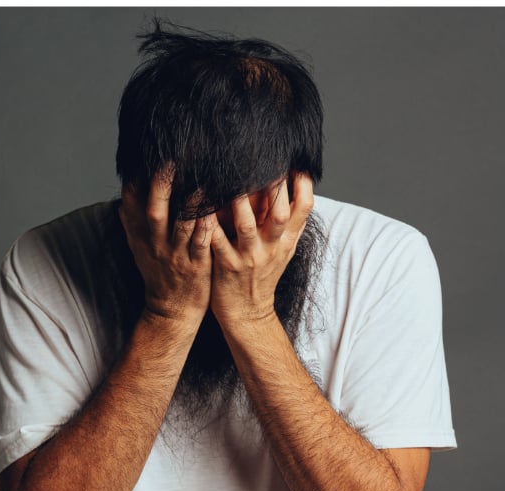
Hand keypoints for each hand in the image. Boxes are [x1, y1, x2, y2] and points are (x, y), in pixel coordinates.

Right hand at [118, 167, 213, 326]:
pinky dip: (208, 224)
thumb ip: (131, 222)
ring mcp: (177, 254)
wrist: (171, 310)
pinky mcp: (198, 264)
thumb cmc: (158, 273)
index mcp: (142, 236)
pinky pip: (203, 241)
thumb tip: (123, 195)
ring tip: (201, 179)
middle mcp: (157, 243)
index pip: (132, 205)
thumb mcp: (139, 249)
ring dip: (192, 202)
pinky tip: (216, 209)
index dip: (135, 183)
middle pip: (155, 212)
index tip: (140, 159)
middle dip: (162, 187)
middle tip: (169, 162)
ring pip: (182, 224)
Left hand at [209, 173, 313, 325]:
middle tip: (263, 162)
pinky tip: (200, 208)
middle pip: (279, 213)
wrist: (248, 315)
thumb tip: (297, 188)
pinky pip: (217, 242)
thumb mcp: (283, 251)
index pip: (305, 208)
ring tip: (228, 180)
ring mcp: (249, 257)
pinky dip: (209, 226)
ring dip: (238, 203)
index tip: (295, 162)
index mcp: (287, 240)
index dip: (303, 184)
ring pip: (246, 226)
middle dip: (273, 187)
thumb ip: (289, 224)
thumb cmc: (262, 276)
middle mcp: (272, 247)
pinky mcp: (227, 267)